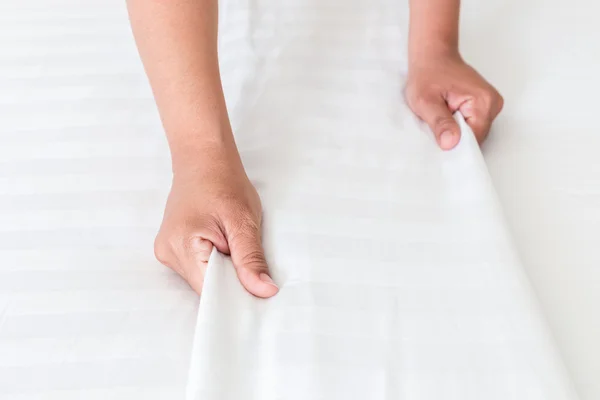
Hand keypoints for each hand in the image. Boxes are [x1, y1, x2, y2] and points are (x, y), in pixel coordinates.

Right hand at [153, 149, 277, 297]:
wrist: (203, 158)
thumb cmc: (222, 181)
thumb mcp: (244, 220)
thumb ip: (251, 258)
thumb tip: (264, 290)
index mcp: (182, 246)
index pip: (210, 292)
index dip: (235, 295)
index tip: (256, 293)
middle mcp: (168, 253)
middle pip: (206, 288)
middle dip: (231, 281)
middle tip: (249, 260)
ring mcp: (168, 251)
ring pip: (203, 279)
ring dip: (223, 270)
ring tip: (232, 244)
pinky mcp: (174, 247)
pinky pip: (198, 268)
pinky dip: (215, 262)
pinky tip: (222, 244)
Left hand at [405, 53, 503, 149]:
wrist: (432, 56)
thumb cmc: (428, 74)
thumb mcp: (425, 101)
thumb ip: (440, 122)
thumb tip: (451, 143)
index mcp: (483, 102)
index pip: (474, 139)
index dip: (456, 145)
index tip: (439, 144)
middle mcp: (493, 104)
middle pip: (476, 137)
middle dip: (455, 137)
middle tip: (436, 128)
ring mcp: (490, 104)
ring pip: (474, 132)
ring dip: (456, 131)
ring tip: (441, 118)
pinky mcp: (484, 105)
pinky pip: (473, 124)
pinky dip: (459, 125)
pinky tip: (447, 116)